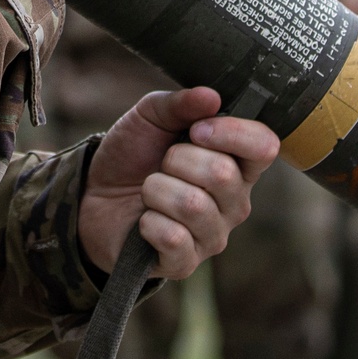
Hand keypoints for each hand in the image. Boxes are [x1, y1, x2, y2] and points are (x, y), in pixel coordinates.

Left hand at [77, 87, 278, 279]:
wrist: (93, 194)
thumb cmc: (133, 155)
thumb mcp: (150, 117)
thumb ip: (180, 104)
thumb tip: (212, 96)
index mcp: (236, 162)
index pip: (264, 146)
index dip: (233, 133)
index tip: (197, 129)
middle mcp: (234, 202)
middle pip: (223, 174)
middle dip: (178, 159)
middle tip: (162, 163)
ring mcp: (212, 235)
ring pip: (193, 205)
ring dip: (157, 189)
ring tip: (149, 191)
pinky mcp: (186, 263)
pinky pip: (174, 238)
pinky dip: (149, 222)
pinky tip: (144, 220)